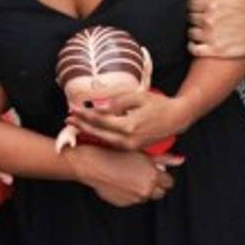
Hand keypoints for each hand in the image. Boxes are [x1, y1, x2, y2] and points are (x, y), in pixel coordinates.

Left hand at [65, 90, 189, 151]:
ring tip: (76, 124)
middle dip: (82, 125)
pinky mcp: (133, 147)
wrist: (176, 118)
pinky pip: (112, 142)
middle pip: (98, 133)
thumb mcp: (138, 97)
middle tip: (68, 119)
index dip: (85, 115)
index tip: (72, 109)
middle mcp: (128, 140)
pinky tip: (93, 130)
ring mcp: (131, 146)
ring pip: (104, 139)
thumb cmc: (158, 104)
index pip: (100, 120)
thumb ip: (117, 102)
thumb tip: (98, 108)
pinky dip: (101, 135)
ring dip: (89, 131)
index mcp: (129, 126)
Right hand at [68, 144, 182, 206]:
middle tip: (144, 175)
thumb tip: (181, 160)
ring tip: (130, 177)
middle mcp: (146, 189)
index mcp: (153, 175)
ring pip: (145, 197)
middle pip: (160, 193)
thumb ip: (165, 157)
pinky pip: (132, 201)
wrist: (94, 164)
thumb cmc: (117, 154)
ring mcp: (135, 198)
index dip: (163, 177)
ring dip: (142, 190)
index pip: (169, 183)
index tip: (157, 173)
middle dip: (155, 185)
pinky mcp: (124, 204)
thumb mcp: (143, 152)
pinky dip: (130, 194)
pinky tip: (122, 182)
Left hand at [187, 0, 244, 57]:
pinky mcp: (213, 49)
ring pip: (190, 32)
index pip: (189, 4)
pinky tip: (198, 43)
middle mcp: (209, 19)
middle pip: (188, 18)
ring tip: (200, 31)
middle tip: (198, 21)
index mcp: (212, 4)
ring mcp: (210, 35)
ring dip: (192, 32)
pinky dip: (192, 46)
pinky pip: (193, 48)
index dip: (191, 7)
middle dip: (192, 19)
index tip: (196, 10)